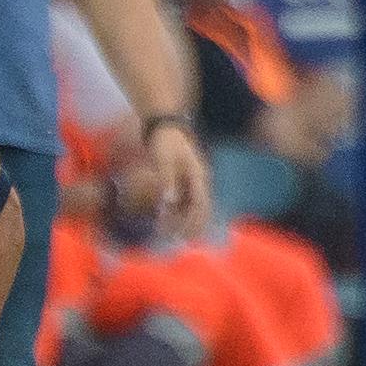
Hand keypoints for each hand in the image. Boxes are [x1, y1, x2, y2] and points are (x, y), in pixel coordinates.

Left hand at [143, 117, 211, 238]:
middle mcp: (199, 179)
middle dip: (193, 225)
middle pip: (201, 207)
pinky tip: (172, 220)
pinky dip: (181, 211)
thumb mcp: (164, 159)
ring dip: (186, 220)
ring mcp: (194, 179)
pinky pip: (187, 199)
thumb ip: (167, 180)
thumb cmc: (165, 141)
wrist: (165, 125)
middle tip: (181, 241)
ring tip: (174, 235)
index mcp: (198, 175)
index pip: (200, 203)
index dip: (193, 220)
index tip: (183, 234)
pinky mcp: (186, 178)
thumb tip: (169, 202)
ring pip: (194, 205)